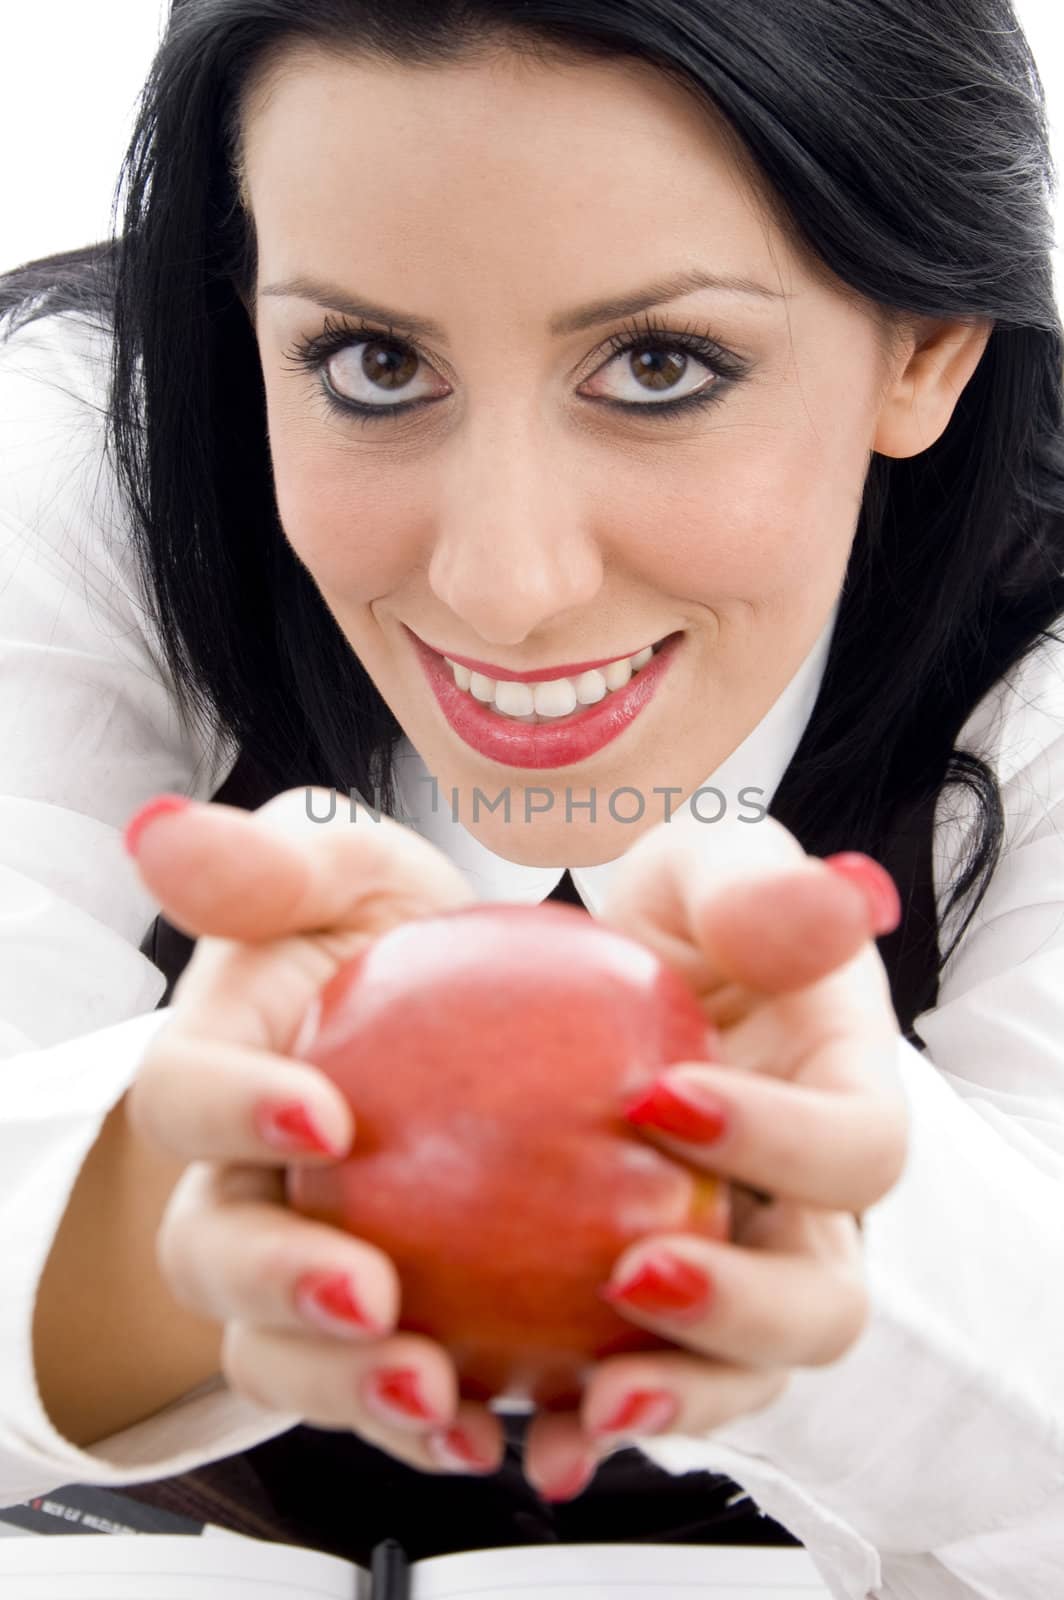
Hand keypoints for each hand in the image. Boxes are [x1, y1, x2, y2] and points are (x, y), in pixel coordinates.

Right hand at [124, 788, 508, 1478]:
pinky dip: (427, 1427)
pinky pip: (379, 1393)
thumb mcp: (345, 873)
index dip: (233, 1111)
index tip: (325, 1117)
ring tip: (439, 1395)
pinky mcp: (372, 1331)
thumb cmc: (382, 938)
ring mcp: (296, 1268)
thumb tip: (163, 828)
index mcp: (216, 1071)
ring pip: (283, 1351)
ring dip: (347, 1387)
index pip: (183, 1092)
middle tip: (369, 1297)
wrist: (456, 1022)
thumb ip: (270, 861)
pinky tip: (504, 1432)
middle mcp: (234, 1184)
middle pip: (217, 1254)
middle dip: (280, 1287)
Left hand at [518, 814, 907, 1502]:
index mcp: (845, 1099)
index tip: (659, 1095)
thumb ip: (758, 886)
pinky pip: (638, 1378)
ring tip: (584, 1401)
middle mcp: (807, 1204)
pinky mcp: (655, 1304)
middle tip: (636, 1274)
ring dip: (672, 1397)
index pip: (859, 1149)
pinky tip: (517, 1428)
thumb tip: (824, 909)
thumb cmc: (675, 912)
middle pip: (822, 1300)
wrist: (611, 965)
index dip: (783, 1144)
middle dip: (742, 1311)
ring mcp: (737, 1264)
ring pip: (739, 1370)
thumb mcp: (707, 867)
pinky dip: (584, 1417)